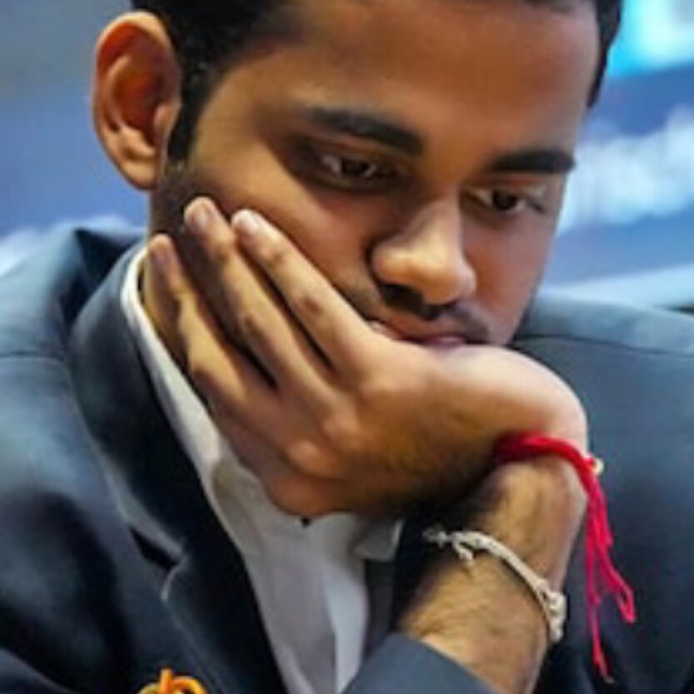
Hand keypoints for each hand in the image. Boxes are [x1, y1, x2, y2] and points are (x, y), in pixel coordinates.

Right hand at [143, 198, 586, 519]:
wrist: (524, 465)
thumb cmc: (449, 449)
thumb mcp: (358, 457)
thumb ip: (307, 430)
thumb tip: (263, 379)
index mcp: (290, 478)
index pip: (215, 392)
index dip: (184, 329)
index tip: (168, 285)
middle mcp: (301, 455)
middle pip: (220, 354)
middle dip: (189, 288)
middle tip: (171, 238)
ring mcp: (337, 419)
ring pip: (259, 323)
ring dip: (225, 261)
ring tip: (204, 214)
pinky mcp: (378, 379)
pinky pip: (313, 307)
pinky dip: (278, 261)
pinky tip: (256, 226)